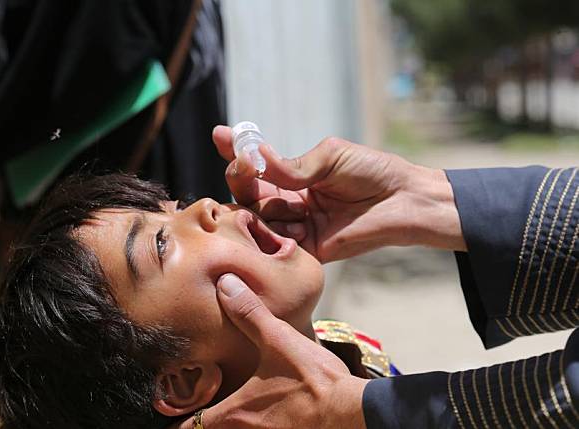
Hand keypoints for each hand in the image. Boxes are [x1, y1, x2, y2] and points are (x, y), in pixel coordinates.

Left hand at [168, 274, 367, 428]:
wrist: (351, 411)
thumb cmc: (313, 380)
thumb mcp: (278, 340)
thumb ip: (249, 313)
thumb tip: (225, 284)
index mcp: (234, 413)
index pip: (188, 428)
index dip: (178, 419)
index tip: (174, 407)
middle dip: (199, 421)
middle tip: (196, 403)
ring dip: (227, 421)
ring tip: (226, 404)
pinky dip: (252, 424)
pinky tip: (263, 407)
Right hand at [212, 126, 465, 261]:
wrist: (403, 200)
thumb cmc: (371, 172)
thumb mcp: (329, 158)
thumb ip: (292, 166)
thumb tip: (258, 157)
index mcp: (295, 176)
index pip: (258, 165)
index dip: (237, 152)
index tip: (221, 136)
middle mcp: (290, 200)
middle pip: (250, 193)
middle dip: (242, 178)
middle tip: (244, 167)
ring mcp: (297, 225)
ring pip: (259, 218)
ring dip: (263, 206)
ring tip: (286, 203)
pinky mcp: (307, 249)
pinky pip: (277, 244)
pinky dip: (277, 232)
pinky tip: (291, 225)